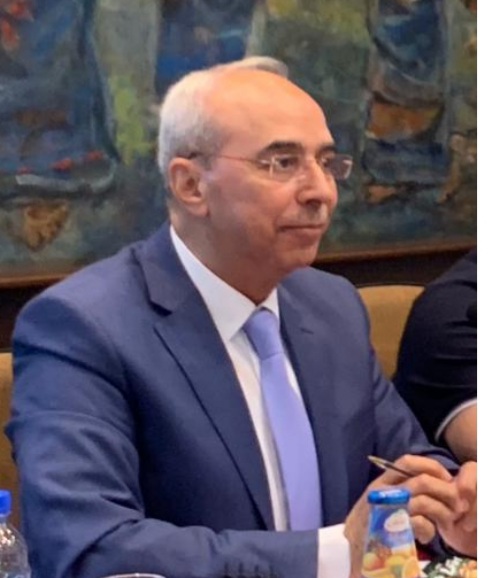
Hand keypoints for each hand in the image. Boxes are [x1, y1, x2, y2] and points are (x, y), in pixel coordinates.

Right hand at [344, 455, 475, 577]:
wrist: (348, 550)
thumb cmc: (367, 525)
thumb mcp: (379, 501)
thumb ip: (398, 490)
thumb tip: (432, 482)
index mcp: (381, 483)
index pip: (407, 461)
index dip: (431, 466)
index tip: (445, 477)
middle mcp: (384, 493)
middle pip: (422, 481)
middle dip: (446, 491)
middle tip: (457, 502)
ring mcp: (388, 510)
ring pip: (424, 501)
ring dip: (443, 512)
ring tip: (447, 520)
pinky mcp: (394, 531)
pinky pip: (421, 524)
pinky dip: (430, 530)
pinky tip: (427, 536)